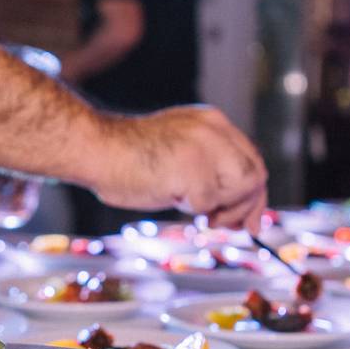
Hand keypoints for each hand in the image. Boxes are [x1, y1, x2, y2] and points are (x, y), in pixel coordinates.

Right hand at [91, 106, 267, 233]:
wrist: (95, 149)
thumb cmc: (128, 158)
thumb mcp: (179, 152)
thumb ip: (209, 168)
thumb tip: (238, 210)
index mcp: (212, 123)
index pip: (250, 161)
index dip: (252, 195)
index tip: (248, 221)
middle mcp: (214, 131)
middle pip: (254, 176)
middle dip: (245, 207)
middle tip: (222, 225)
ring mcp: (205, 149)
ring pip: (239, 190)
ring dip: (218, 209)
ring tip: (186, 204)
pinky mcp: (192, 170)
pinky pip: (208, 204)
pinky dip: (191, 209)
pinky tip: (168, 195)